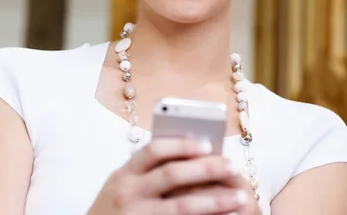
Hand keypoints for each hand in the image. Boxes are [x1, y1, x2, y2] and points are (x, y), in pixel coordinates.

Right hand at [87, 138, 256, 214]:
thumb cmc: (113, 209)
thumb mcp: (121, 186)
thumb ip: (145, 172)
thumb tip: (189, 156)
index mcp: (123, 174)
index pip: (153, 150)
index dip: (181, 145)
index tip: (207, 144)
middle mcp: (128, 193)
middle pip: (172, 175)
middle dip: (205, 169)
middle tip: (231, 166)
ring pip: (181, 206)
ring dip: (214, 201)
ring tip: (239, 197)